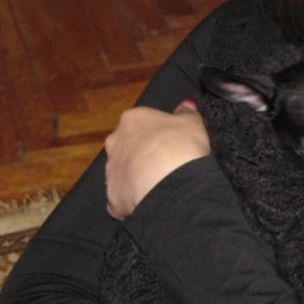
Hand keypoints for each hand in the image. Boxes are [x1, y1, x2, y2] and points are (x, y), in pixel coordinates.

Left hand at [105, 99, 209, 219]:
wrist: (170, 183)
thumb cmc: (181, 145)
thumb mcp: (192, 123)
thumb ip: (186, 112)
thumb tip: (186, 103)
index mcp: (132, 120)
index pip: (141, 122)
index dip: (157, 132)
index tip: (172, 141)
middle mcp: (115, 143)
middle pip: (127, 146)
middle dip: (141, 153)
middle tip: (164, 161)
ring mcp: (111, 171)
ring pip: (123, 172)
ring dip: (137, 176)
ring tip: (160, 183)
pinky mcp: (113, 197)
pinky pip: (122, 197)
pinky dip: (133, 199)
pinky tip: (150, 200)